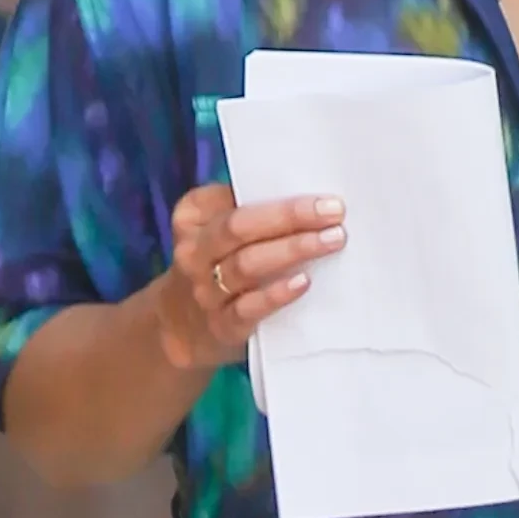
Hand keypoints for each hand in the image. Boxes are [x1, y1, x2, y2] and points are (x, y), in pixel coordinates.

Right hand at [154, 184, 346, 370]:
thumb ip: (254, 207)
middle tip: (335, 212)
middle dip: (290, 217)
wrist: (184, 326)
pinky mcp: (221, 325)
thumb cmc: (219, 260)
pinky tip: (303, 282)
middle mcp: (194, 253)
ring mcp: (206, 290)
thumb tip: (313, 191)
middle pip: (238, 228)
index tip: (321, 192)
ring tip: (332, 240)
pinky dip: (276, 295)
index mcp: (194, 218)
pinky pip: (247, 308)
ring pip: (246, 265)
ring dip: (293, 250)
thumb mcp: (221, 228)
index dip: (271, 192)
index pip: (227, 198)